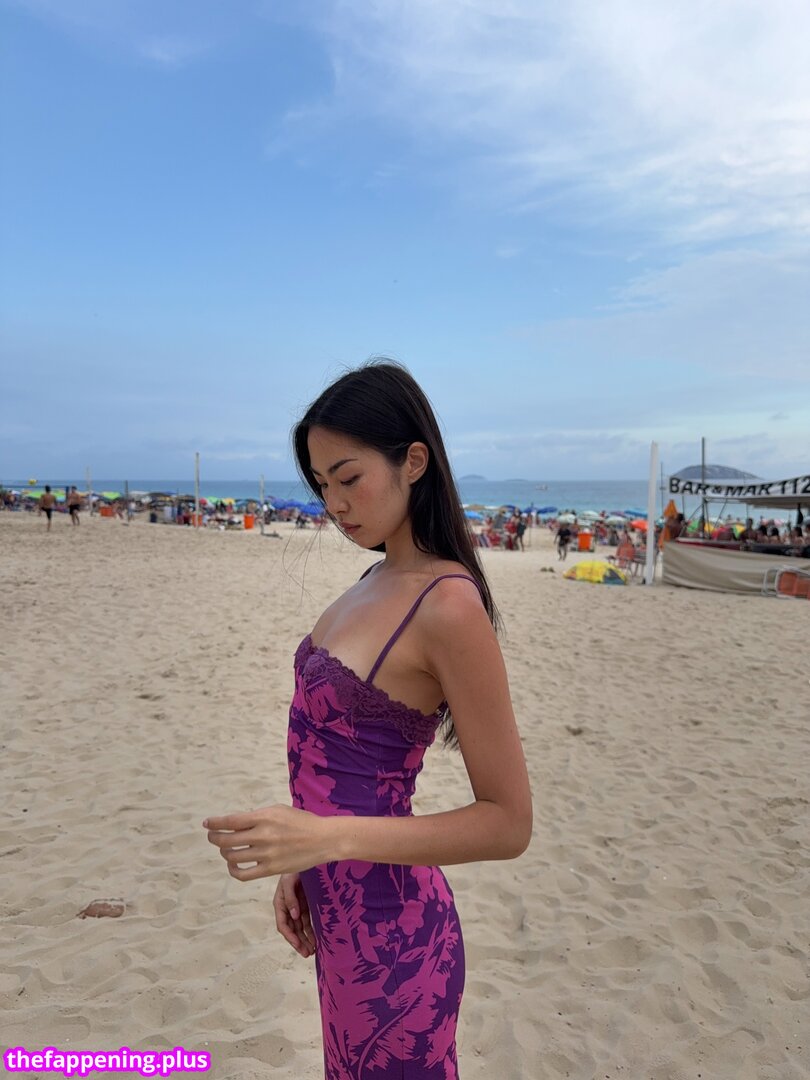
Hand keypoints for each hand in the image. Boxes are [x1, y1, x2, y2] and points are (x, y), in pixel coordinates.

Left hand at [202, 804, 332, 878]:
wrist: (323, 839)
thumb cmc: (301, 821)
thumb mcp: (279, 810)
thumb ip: (257, 816)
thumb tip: (235, 823)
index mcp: (264, 817)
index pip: (230, 821)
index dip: (215, 823)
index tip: (207, 823)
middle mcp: (263, 835)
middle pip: (227, 840)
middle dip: (214, 838)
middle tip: (213, 836)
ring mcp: (266, 854)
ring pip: (232, 856)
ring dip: (224, 852)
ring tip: (226, 849)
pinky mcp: (271, 870)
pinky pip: (243, 874)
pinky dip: (233, 870)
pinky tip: (233, 864)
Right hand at [274, 874, 315, 957]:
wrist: (304, 857)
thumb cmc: (293, 868)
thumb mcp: (289, 881)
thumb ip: (290, 898)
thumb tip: (294, 916)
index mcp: (280, 903)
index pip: (283, 925)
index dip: (290, 936)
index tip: (298, 945)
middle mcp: (288, 908)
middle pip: (292, 930)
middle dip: (298, 943)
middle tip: (307, 953)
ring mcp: (297, 907)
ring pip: (300, 928)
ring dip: (305, 939)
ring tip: (313, 951)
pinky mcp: (306, 905)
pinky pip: (307, 921)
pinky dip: (311, 931)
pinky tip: (316, 939)